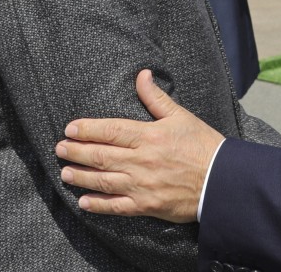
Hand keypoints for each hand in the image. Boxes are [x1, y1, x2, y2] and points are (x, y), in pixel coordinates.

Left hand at [55, 70, 222, 222]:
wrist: (221, 180)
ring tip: (65, 173)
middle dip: (76, 152)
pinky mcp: (146, 205)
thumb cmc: (202, 145)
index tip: (70, 128)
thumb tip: (141, 74)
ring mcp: (142, 185)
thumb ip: (156, 97)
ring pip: (103, 181)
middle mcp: (141, 160)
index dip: (87, 129)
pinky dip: (98, 205)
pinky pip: (116, 206)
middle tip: (59, 149)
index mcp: (149, 136)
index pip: (110, 130)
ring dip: (81, 176)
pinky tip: (83, 202)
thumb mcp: (180, 116)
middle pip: (101, 156)